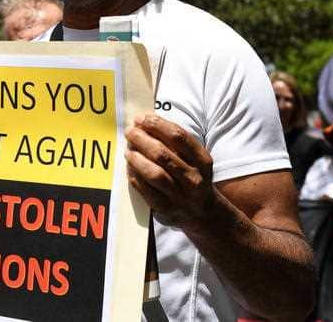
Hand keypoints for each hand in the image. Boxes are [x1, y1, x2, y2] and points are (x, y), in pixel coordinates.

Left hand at [124, 113, 214, 227]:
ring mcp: (180, 196)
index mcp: (202, 160)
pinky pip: (147, 191)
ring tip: (128, 150)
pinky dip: (135, 177)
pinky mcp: (166, 209)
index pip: (178, 136)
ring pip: (155, 174)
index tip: (142, 118)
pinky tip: (130, 167)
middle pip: (163, 154)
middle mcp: (193, 178)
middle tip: (130, 131)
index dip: (157, 125)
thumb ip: (176, 143)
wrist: (204, 213)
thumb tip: (147, 123)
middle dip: (142, 139)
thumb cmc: (193, 177)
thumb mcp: (195, 159)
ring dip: (137, 159)